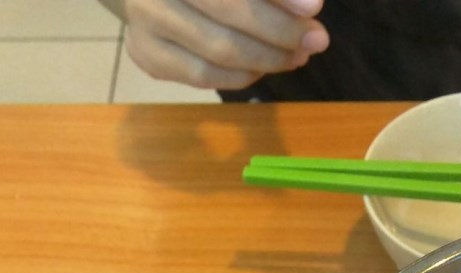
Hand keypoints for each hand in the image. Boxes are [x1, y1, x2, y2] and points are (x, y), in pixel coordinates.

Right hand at [124, 0, 329, 89]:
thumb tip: (307, 7)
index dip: (276, 0)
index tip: (315, 8)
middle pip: (225, 15)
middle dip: (279, 33)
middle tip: (316, 40)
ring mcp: (144, 22)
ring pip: (216, 53)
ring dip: (266, 60)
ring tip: (296, 55)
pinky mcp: (146, 54)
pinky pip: (202, 76)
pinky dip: (240, 76)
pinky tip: (262, 67)